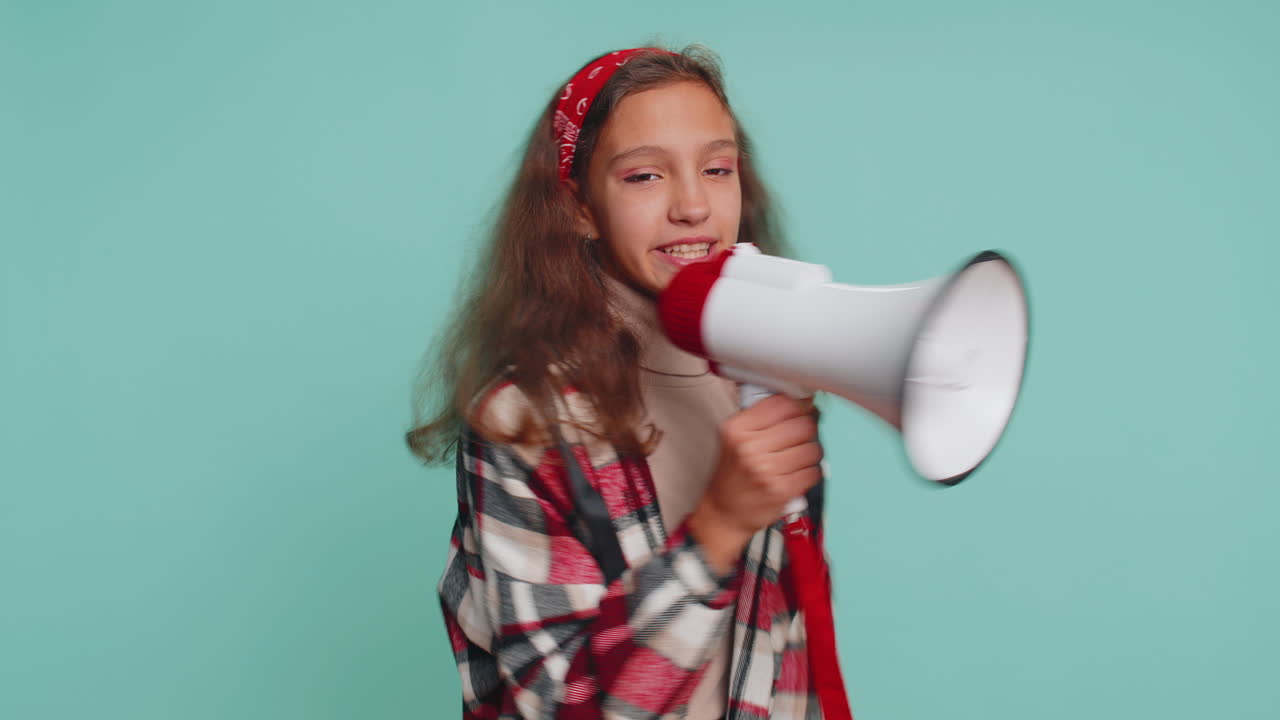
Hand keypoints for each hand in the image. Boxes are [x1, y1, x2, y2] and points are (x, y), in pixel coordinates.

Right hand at [689, 394, 822, 572]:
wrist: (723, 513)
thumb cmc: (732, 475)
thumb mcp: (734, 438)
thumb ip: (762, 417)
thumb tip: (801, 401)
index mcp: (737, 429)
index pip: (782, 404)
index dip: (797, 406)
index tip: (800, 411)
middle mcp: (750, 447)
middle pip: (802, 424)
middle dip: (806, 430)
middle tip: (798, 437)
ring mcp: (766, 470)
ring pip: (812, 448)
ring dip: (810, 452)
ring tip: (797, 457)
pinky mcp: (781, 490)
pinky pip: (813, 472)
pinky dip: (810, 472)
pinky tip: (797, 473)